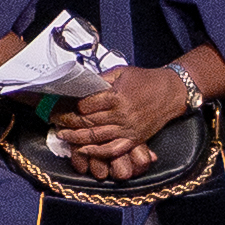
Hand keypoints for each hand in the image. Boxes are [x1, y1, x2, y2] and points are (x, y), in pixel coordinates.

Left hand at [50, 62, 186, 171]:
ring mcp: (128, 130)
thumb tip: (79, 84)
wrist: (171, 92)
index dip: (70, 106)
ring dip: (76, 138)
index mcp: (117, 97)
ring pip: (97, 137)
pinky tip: (83, 149)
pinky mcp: (135, 140)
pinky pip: (113, 150)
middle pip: (88, 122)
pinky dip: (97, 152)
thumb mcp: (120, 72)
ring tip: (62, 134)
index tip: (59, 104)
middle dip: (68, 121)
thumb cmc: (145, 80)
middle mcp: (122, 116)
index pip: (86, 105)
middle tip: (53, 119)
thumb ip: (100, 80)